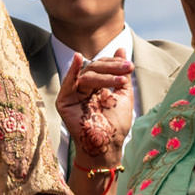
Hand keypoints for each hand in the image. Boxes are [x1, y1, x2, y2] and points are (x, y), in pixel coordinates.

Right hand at [57, 53, 134, 167]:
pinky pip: (67, 84)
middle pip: (93, 69)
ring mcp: (72, 95)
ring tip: (119, 81)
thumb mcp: (123, 95)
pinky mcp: (64, 102)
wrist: (108, 146)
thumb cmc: (116, 125)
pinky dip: (71, 70)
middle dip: (110, 67)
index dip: (113, 64)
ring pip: (86, 76)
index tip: (130, 66)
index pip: (100, 67)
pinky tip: (77, 59)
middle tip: (126, 68)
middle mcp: (82, 89)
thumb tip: (121, 49)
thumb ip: (121, 74)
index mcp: (94, 87)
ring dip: (103, 75)